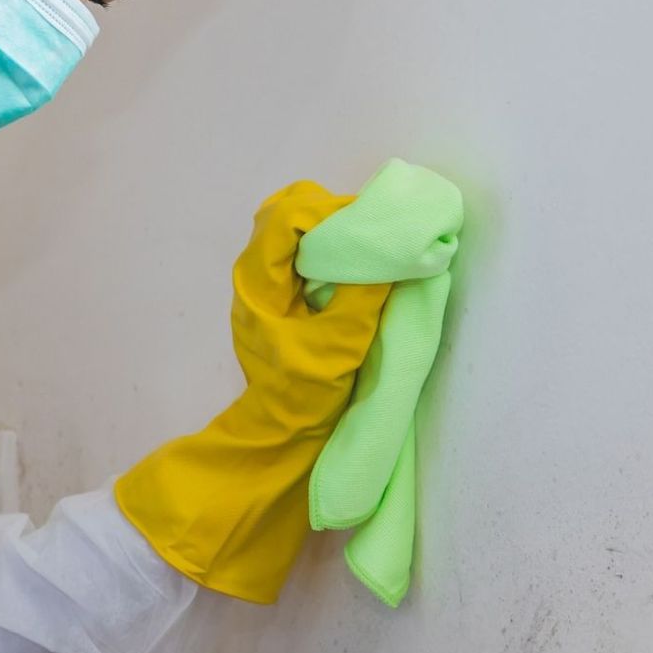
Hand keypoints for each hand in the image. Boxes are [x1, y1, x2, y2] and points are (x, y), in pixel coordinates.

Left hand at [114, 181, 388, 601]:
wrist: (282, 439)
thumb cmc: (304, 398)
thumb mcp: (339, 348)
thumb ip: (366, 297)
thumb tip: (398, 252)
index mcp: (258, 283)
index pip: (287, 215)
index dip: (331, 212)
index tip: (369, 231)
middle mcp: (254, 276)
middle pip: (291, 213)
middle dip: (335, 218)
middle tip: (373, 239)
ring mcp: (265, 287)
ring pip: (299, 233)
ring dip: (336, 237)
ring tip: (371, 256)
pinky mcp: (281, 300)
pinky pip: (305, 257)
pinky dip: (333, 256)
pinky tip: (359, 277)